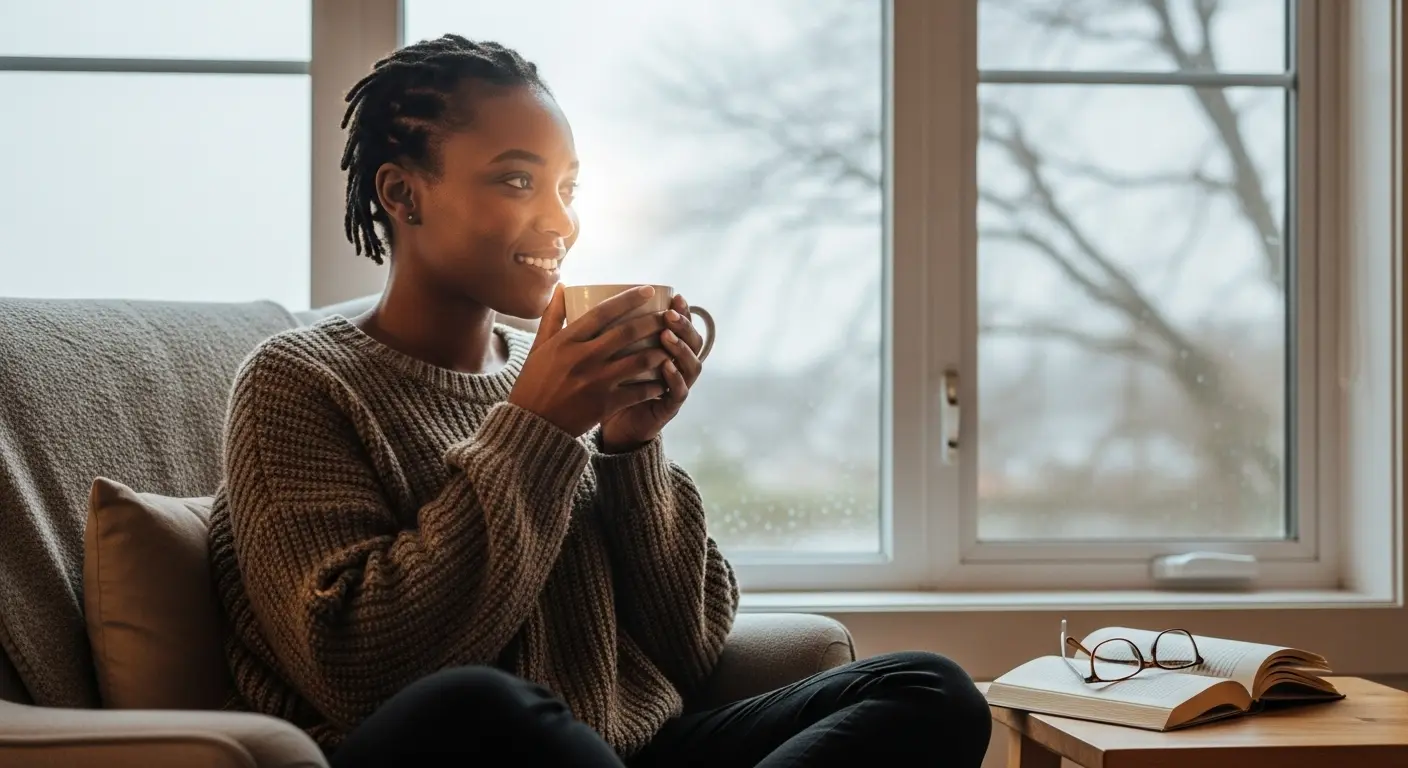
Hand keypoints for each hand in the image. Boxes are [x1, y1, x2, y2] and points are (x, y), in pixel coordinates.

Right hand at [508, 284, 674, 437]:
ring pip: (639, 361)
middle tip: (669, 316)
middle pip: (627, 333)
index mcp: (566, 341)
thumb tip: (562, 286)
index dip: (629, 299)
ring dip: (660, 352)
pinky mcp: (604, 405)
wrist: (531, 425)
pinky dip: (654, 385)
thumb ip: (552, 316)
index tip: (648, 290)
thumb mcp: (539, 347)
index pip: (603, 312)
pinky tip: (664, 381)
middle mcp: (583, 358)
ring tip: (671, 347)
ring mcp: (595, 382)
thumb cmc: (534, 382)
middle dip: (653, 322)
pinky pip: (638, 392)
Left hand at [599, 293, 704, 452]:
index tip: (674, 295)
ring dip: (681, 349)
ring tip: (666, 336)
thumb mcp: (604, 355)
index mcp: (664, 349)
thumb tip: (565, 288)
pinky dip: (674, 378)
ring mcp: (675, 386)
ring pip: (692, 365)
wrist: (613, 425)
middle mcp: (675, 365)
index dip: (682, 310)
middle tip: (668, 314)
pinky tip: (666, 366)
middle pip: (692, 341)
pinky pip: (679, 392)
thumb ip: (595, 327)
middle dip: (684, 325)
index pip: (681, 325)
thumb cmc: (608, 388)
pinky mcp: (669, 407)